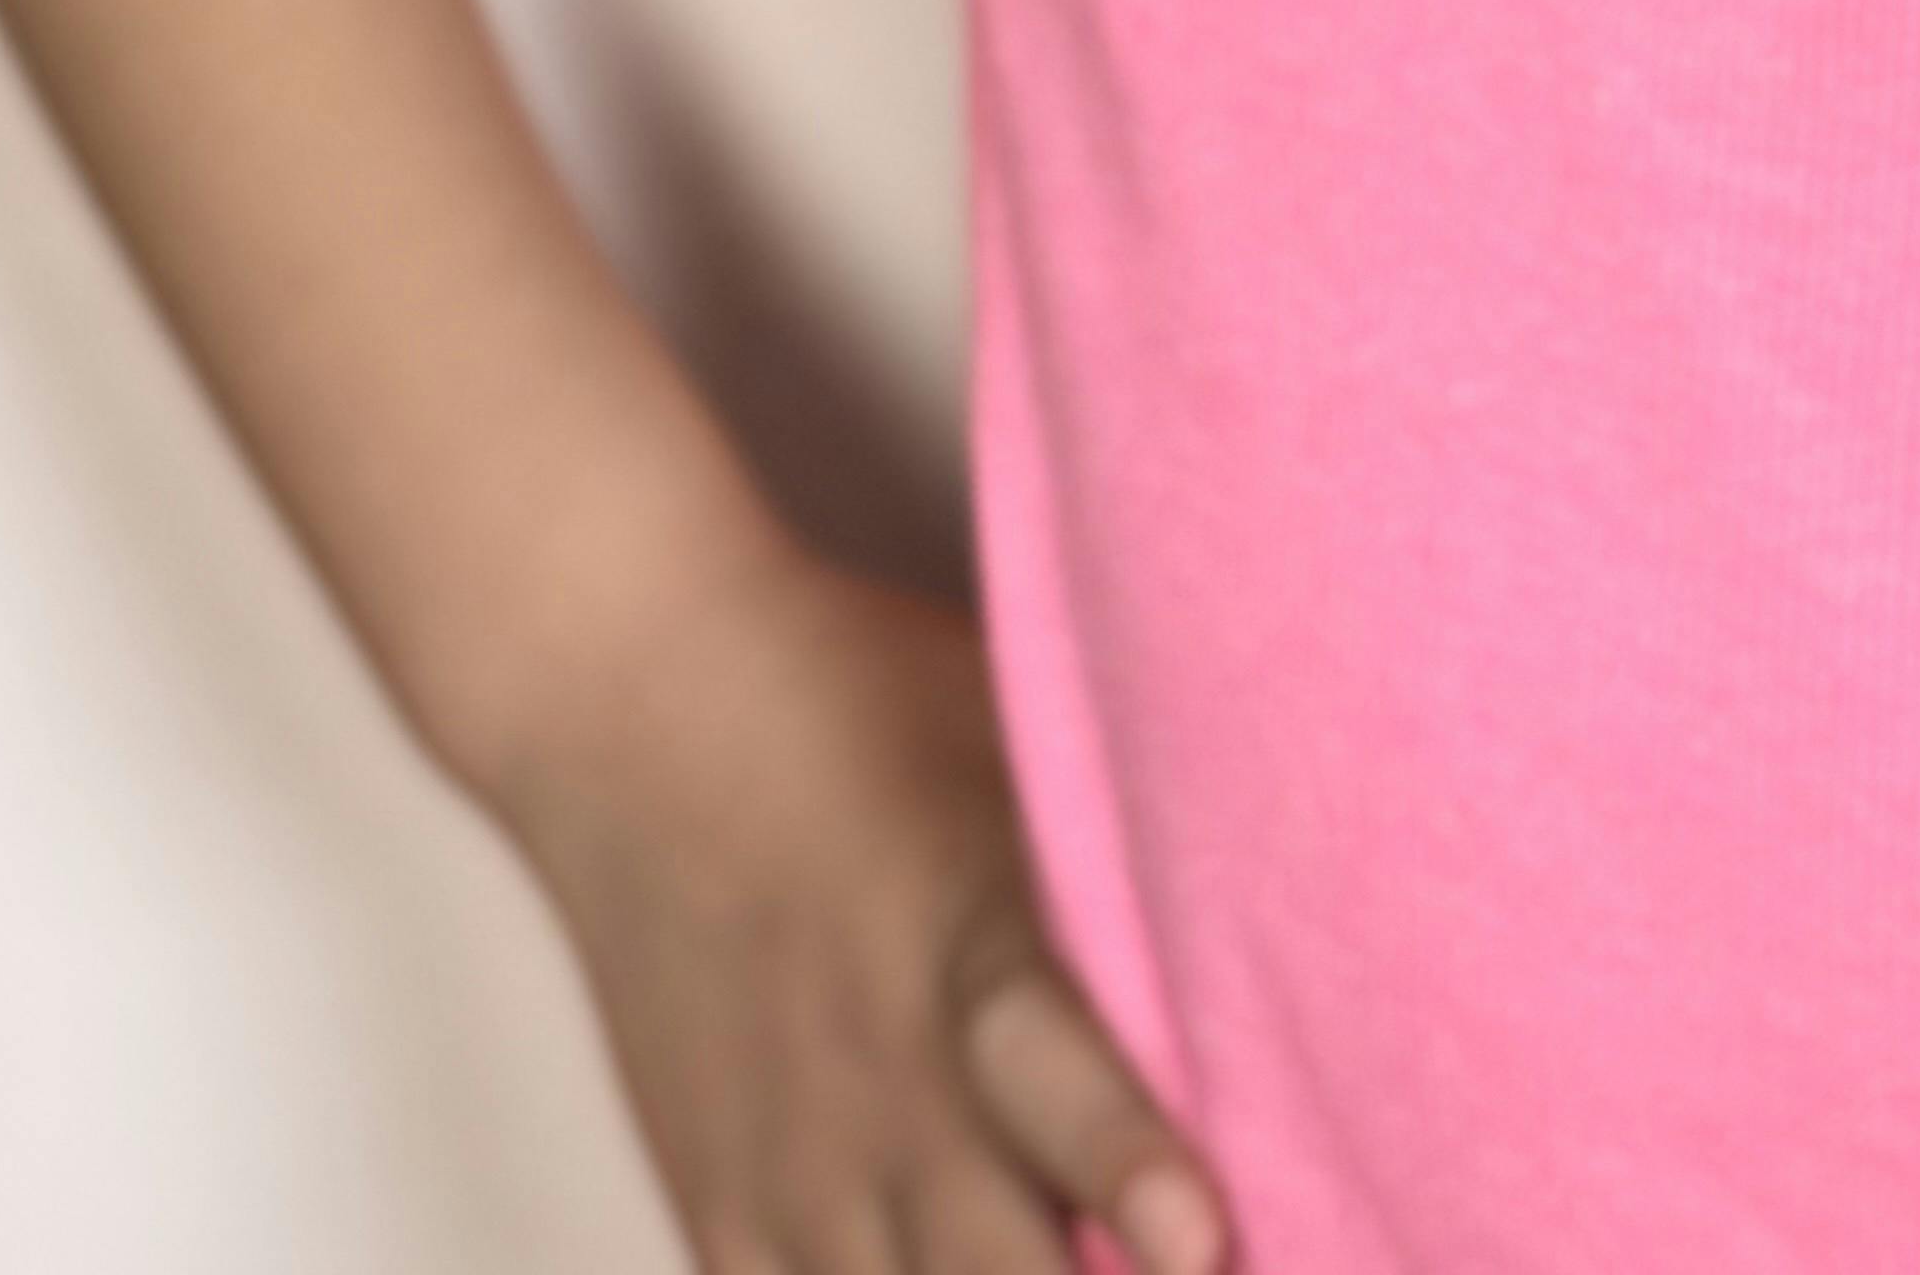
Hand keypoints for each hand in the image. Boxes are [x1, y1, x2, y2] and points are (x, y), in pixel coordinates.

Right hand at [496, 532, 1239, 1274]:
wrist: (631, 703)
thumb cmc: (860, 702)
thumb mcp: (1014, 747)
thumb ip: (1123, 877)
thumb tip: (1288, 931)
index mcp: (965, 945)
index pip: (1048, 1076)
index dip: (1125, 1167)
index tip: (1201, 1240)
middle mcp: (876, 1085)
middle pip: (990, 1273)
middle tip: (1202, 1270)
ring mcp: (791, 1172)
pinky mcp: (721, 1215)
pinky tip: (937, 1273)